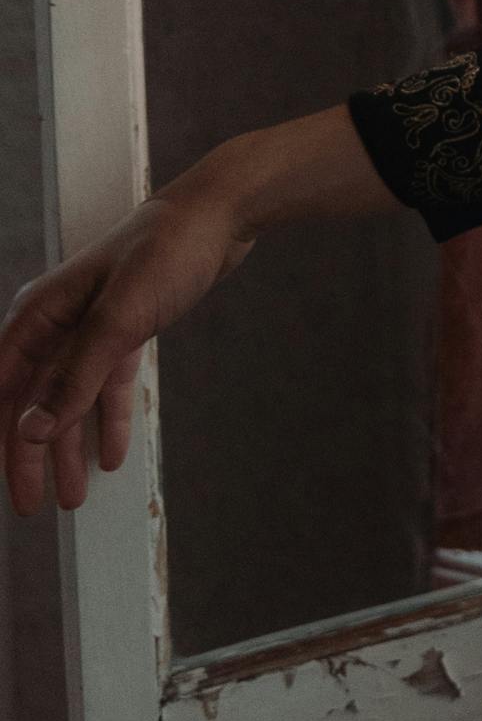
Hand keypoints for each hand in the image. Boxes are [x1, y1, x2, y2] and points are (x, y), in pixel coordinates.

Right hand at [0, 174, 255, 515]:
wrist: (220, 214)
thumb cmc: (165, 252)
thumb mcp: (119, 320)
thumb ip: (74, 378)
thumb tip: (28, 430)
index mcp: (37, 313)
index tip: (0, 481)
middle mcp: (55, 321)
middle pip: (29, 400)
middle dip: (28, 455)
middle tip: (34, 506)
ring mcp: (88, 327)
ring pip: (67, 399)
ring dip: (67, 447)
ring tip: (73, 497)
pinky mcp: (122, 330)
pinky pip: (105, 386)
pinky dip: (107, 420)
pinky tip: (112, 455)